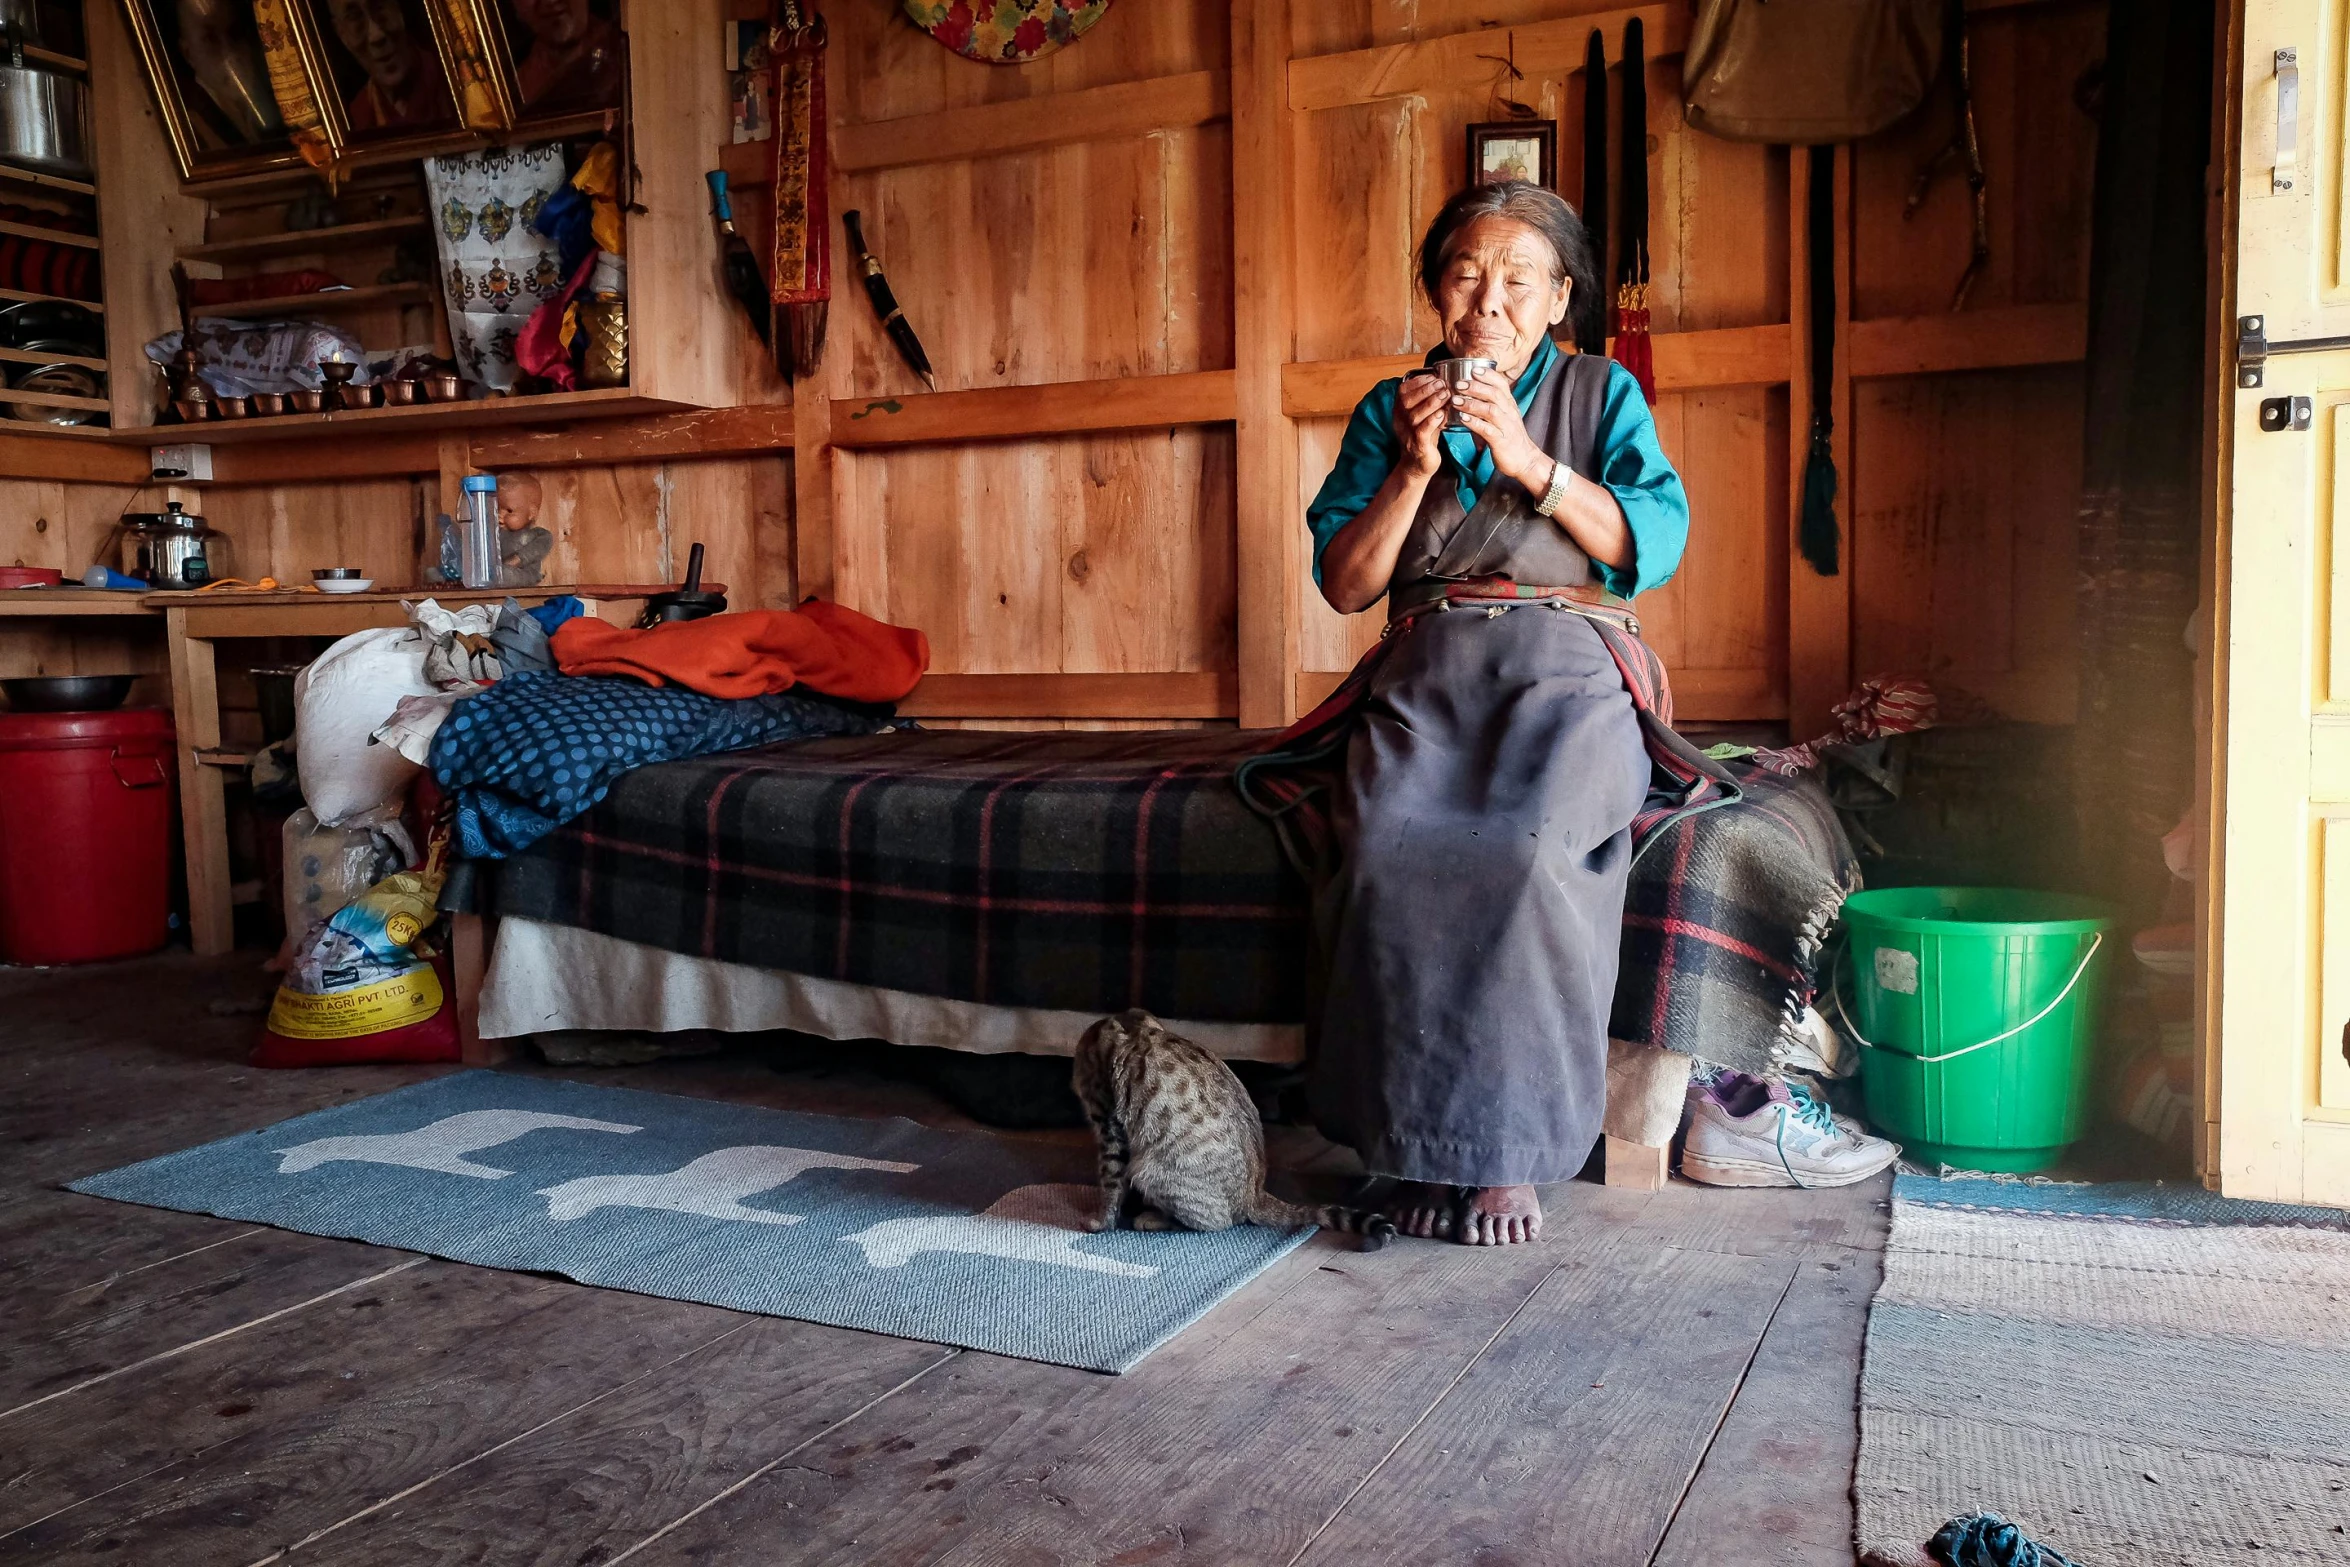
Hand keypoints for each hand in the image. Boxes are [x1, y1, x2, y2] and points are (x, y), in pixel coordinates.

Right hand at [1392, 371, 1448, 481]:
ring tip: (1446, 395)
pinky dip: (1432, 421)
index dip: (1417, 382)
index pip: (1403, 391)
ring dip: (1431, 402)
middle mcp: (1400, 422)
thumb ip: (1430, 402)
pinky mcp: (1417, 446)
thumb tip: (1444, 383)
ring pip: (1415, 415)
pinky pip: (1422, 432)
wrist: (1417, 467)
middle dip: (1426, 389)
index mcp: (1400, 412)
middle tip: (1442, 384)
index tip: (1433, 376)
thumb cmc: (1423, 439)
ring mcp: (1407, 434)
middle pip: (1407, 401)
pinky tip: (1442, 414)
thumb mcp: (1424, 417)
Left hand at [1453, 367, 1549, 491]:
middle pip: (1494, 394)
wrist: (1525, 459)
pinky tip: (1463, 419)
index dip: (1488, 375)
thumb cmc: (1510, 437)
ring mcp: (1506, 426)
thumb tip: (1472, 394)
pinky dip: (1475, 423)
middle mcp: (1509, 412)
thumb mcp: (1504, 416)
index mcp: (1509, 405)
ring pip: (1490, 410)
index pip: (1501, 384)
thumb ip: (1491, 405)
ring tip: (1455, 400)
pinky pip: (1487, 430)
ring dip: (1472, 404)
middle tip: (1458, 384)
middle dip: (1476, 387)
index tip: (1473, 369)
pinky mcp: (1501, 441)